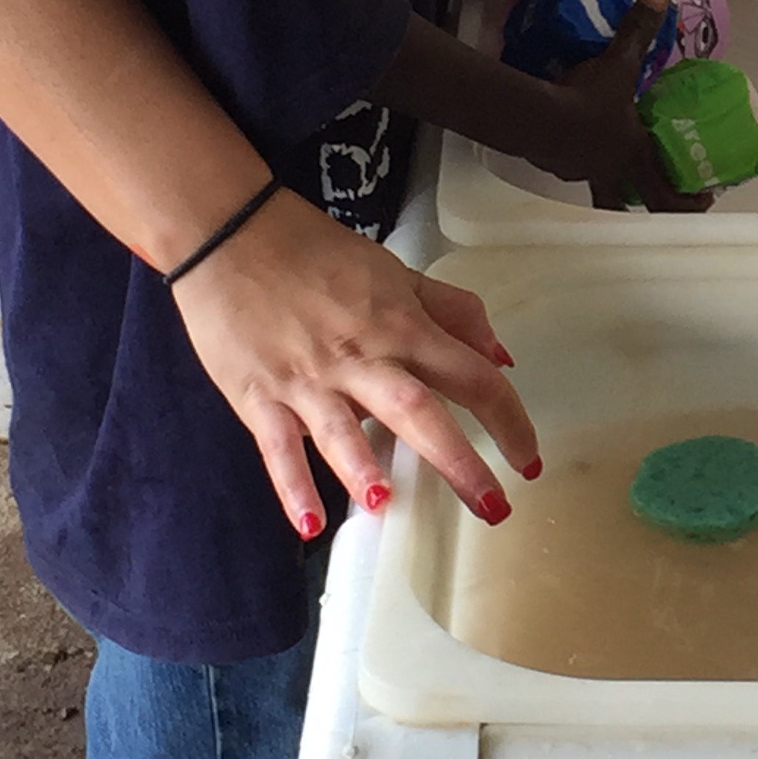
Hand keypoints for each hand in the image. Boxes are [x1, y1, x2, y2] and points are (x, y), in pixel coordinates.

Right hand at [171, 184, 539, 527]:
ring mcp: (308, 380)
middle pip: (418, 410)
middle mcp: (361, 356)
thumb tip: (501, 356)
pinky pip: (278, 448)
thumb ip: (451, 312)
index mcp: (400, 324)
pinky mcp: (259, 396)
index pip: (471, 375)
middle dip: (458, 462)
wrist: (230, 231)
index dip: (508, 419)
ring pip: (343, 430)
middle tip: (493, 508)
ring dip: (364, 469)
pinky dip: (293, 487)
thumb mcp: (395, 272)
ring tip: (387, 507)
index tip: (527, 461)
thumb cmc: (315, 253)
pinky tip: (309, 526)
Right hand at [548, 0, 712, 212]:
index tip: (703, 198)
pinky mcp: (551, 162)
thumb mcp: (618, 64)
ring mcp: (577, 171)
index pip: (666, 197)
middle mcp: (609, 172)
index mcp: (634, 156)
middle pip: (630, 206)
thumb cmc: (586, 100)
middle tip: (659, 192)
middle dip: (648, 203)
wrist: (533, 116)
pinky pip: (568, 164)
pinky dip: (574, 155)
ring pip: (598, 185)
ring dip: (607, 177)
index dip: (688, 204)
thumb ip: (638, 32)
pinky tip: (570, 134)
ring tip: (609, 155)